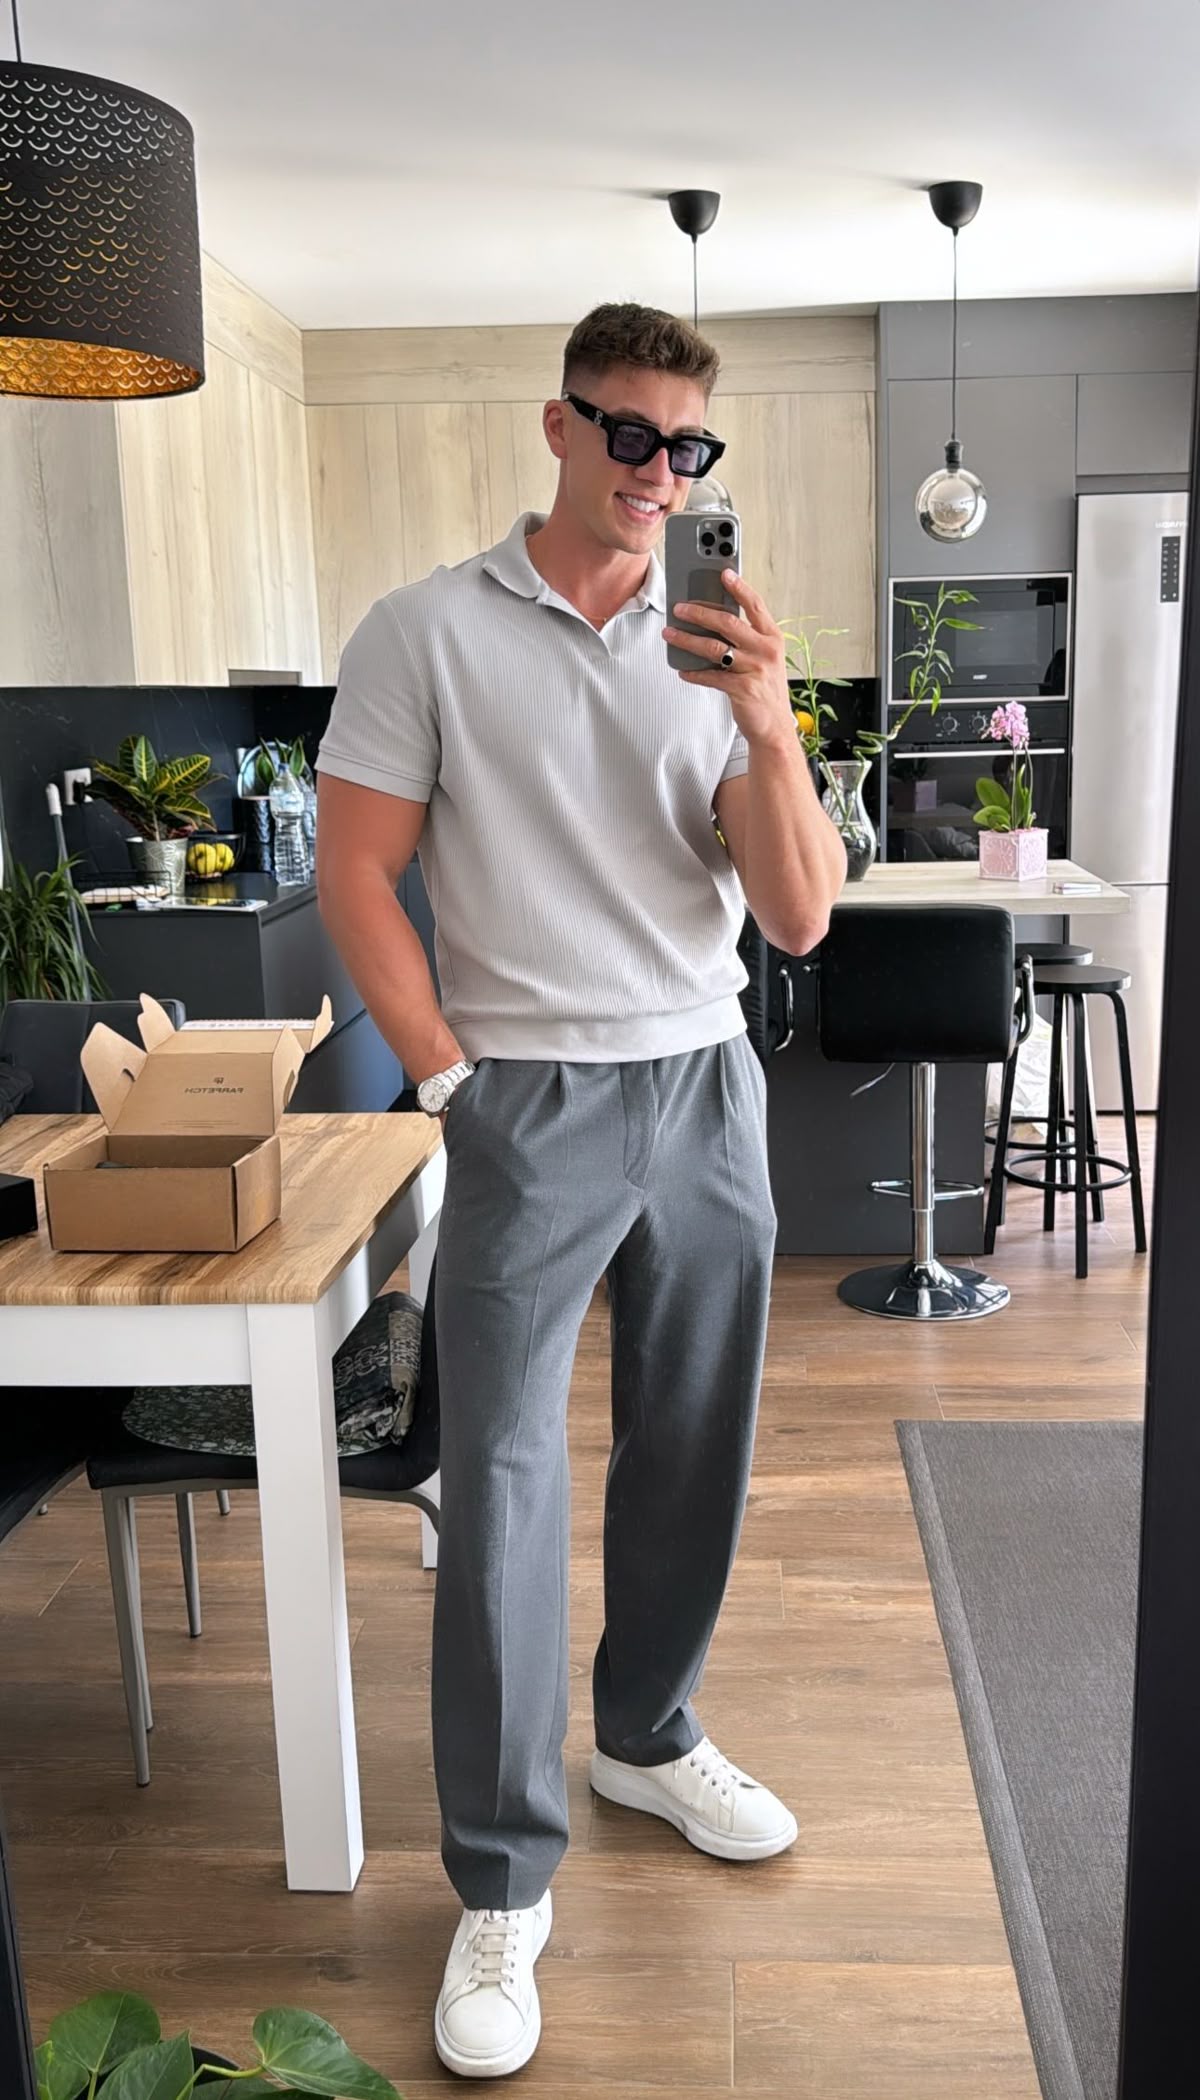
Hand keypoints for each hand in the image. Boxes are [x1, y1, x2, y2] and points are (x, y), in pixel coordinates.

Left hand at [664, 571, 794, 751]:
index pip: (755, 605)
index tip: (723, 572)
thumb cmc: (764, 688)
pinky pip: (711, 676)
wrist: (774, 726)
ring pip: (714, 647)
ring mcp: (755, 669)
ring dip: (687, 639)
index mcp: (772, 637)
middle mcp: (766, 650)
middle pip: (728, 622)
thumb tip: (711, 620)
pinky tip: (682, 670)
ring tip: (669, 634)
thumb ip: (745, 639)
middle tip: (678, 608)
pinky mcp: (743, 688)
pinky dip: (694, 672)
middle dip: (699, 612)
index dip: (739, 587)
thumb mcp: (763, 658)